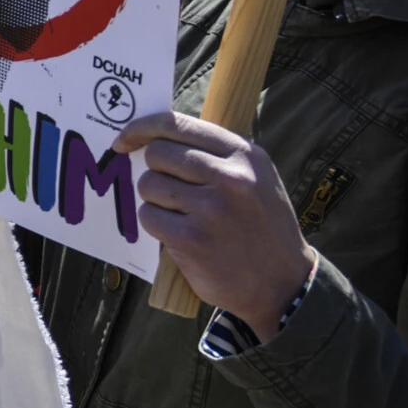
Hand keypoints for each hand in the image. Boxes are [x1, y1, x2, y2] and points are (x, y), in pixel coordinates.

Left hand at [116, 110, 316, 334]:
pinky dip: (155, 224)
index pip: (176, 124)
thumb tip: (152, 137)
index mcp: (244, 154)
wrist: (283, 283)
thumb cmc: (260, 226)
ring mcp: (211, 209)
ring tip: (182, 215)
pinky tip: (179, 235)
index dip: (141, 128)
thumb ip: (213, 154)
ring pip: (148, 184)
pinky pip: (148, 216)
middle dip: (154, 171)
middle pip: (157, 154)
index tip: (124, 140)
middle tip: (170, 192)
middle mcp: (230, 177)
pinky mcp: (192, 239)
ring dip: (155, 200)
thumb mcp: (254, 178)